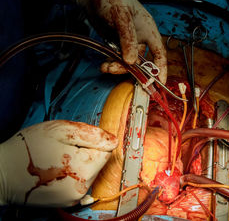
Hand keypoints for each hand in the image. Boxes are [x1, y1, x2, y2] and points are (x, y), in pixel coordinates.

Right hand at [0, 120, 117, 206]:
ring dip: (78, 165)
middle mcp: (82, 188)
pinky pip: (80, 184)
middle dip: (85, 154)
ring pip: (89, 174)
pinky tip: (56, 172)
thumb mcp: (61, 130)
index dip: (92, 142)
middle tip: (61, 150)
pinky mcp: (67, 203)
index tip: (75, 141)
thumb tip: (113, 140)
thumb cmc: (27, 149)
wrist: (2, 173)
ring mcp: (74, 198)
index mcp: (83, 169)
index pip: (107, 152)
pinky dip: (73, 176)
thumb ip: (92, 134)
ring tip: (55, 160)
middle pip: (98, 164)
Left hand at [88, 0, 166, 83]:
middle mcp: (140, 37)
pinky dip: (111, 63)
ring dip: (118, 66)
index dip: (161, 68)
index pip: (159, 52)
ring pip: (128, 61)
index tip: (160, 83)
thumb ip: (128, 39)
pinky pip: (117, 58)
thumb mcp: (121, 16)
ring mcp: (127, 41)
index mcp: (148, 29)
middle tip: (114, 70)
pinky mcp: (116, 43)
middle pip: (141, 61)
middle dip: (131, 69)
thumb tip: (132, 61)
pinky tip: (103, 64)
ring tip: (105, 67)